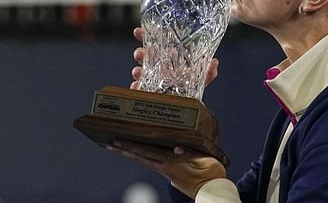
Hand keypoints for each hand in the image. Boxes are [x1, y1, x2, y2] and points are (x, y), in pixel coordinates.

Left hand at [107, 140, 225, 197]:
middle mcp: (166, 167)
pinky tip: (138, 153)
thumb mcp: (204, 161)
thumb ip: (190, 153)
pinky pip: (151, 162)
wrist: (213, 190)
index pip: (147, 152)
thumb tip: (177, 147)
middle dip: (124, 149)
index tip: (118, 141)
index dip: (132, 146)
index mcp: (172, 162)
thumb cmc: (211, 174)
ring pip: (144, 160)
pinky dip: (141, 156)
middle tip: (109, 143)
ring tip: (118, 147)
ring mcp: (167, 171)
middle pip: (140, 157)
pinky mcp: (170, 173)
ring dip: (130, 153)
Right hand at [130, 27, 219, 89]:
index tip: (138, 31)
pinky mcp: (149, 91)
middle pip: (145, 56)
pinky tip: (137, 87)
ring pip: (140, 71)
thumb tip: (215, 62)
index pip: (155, 43)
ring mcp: (152, 79)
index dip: (145, 36)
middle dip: (140, 53)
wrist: (190, 103)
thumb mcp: (202, 77)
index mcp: (168, 58)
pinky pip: (140, 89)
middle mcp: (158, 66)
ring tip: (138, 72)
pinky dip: (137, 87)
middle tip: (140, 53)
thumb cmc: (194, 85)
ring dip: (137, 70)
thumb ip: (208, 71)